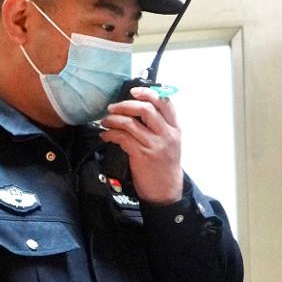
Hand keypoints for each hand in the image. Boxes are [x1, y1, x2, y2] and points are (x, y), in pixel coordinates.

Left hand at [98, 87, 182, 203]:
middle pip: (146, 109)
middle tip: (113, 107)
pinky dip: (110, 134)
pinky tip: (106, 135)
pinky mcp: (142, 155)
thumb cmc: (165, 165)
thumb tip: (137, 110)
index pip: (165, 103)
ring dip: (113, 119)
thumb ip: (160, 126)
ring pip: (131, 123)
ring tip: (105, 121)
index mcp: (175, 129)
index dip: (148, 93)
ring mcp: (154, 145)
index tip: (134, 91)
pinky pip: (122, 138)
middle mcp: (167, 135)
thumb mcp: (170, 143)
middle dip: (125, 104)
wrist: (166, 190)